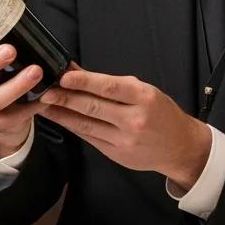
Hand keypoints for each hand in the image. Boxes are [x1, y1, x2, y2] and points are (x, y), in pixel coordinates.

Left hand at [35, 68, 212, 189]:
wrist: (180, 147)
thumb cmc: (161, 113)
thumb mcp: (143, 90)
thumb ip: (110, 83)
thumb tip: (76, 70)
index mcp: (144, 97)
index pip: (109, 87)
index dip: (84, 82)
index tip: (64, 77)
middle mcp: (134, 119)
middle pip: (94, 107)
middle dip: (66, 98)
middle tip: (45, 90)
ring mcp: (124, 140)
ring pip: (87, 124)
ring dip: (63, 114)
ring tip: (44, 105)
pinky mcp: (116, 154)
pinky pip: (89, 138)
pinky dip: (73, 126)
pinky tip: (60, 118)